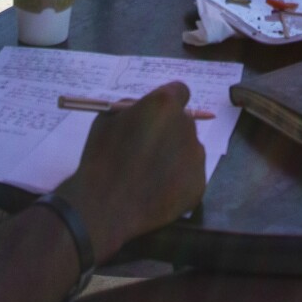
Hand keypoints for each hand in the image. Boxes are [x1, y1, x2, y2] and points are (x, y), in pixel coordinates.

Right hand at [56, 83, 205, 258]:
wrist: (106, 209)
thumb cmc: (101, 160)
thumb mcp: (106, 119)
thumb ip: (132, 108)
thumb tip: (145, 110)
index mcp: (164, 105)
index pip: (179, 92)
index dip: (166, 103)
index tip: (155, 116)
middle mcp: (187, 126)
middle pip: (183, 121)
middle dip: (168, 131)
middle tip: (147, 149)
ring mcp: (196, 156)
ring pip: (188, 148)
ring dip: (173, 155)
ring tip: (148, 175)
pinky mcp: (199, 184)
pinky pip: (190, 175)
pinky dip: (177, 180)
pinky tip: (156, 191)